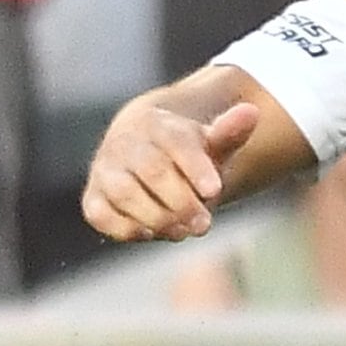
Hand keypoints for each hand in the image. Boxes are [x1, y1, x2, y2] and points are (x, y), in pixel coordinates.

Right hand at [85, 93, 260, 242]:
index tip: (214, 191)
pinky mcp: (93, 197)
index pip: (177, 142)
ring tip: (182, 230)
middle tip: (204, 224)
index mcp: (158, 124)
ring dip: (157, 217)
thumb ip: (230, 132)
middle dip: (181, 202)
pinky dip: (126, 228)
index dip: (195, 167)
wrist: (145, 156)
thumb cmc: (186, 154)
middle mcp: (126, 143)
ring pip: (125, 193)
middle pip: (153, 171)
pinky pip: (101, 215)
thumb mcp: (211, 143)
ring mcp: (105, 169)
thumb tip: (252, 112)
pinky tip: (151, 233)